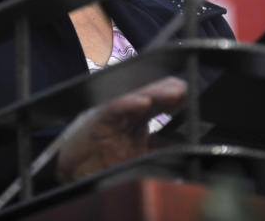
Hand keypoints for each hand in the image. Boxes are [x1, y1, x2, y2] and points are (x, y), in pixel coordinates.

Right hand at [55, 76, 185, 182]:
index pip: (158, 101)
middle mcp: (124, 112)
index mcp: (135, 119)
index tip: (191, 99)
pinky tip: (143, 103)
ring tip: (173, 92)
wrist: (73, 174)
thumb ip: (159, 148)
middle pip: (149, 94)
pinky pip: (114, 107)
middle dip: (168, 90)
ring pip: (135, 95)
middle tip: (185, 90)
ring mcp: (111, 113)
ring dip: (155, 92)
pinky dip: (128, 103)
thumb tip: (185, 146)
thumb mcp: (139, 157)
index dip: (174, 98)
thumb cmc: (102, 164)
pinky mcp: (97, 119)